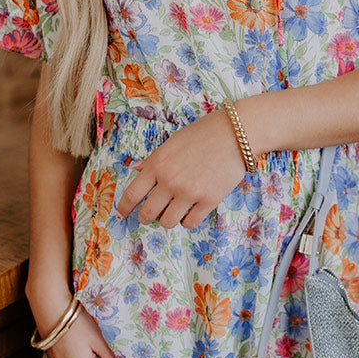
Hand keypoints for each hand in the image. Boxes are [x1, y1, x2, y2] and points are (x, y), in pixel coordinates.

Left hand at [115, 106, 247, 228]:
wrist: (236, 134)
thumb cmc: (203, 134)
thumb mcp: (171, 143)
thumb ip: (153, 160)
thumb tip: (136, 170)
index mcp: (158, 165)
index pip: (132, 194)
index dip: (124, 207)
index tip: (122, 213)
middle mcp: (170, 181)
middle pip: (148, 213)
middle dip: (146, 217)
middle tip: (150, 214)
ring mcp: (190, 192)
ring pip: (168, 222)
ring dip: (168, 219)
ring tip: (174, 210)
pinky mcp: (209, 201)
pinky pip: (190, 223)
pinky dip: (187, 220)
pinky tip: (190, 211)